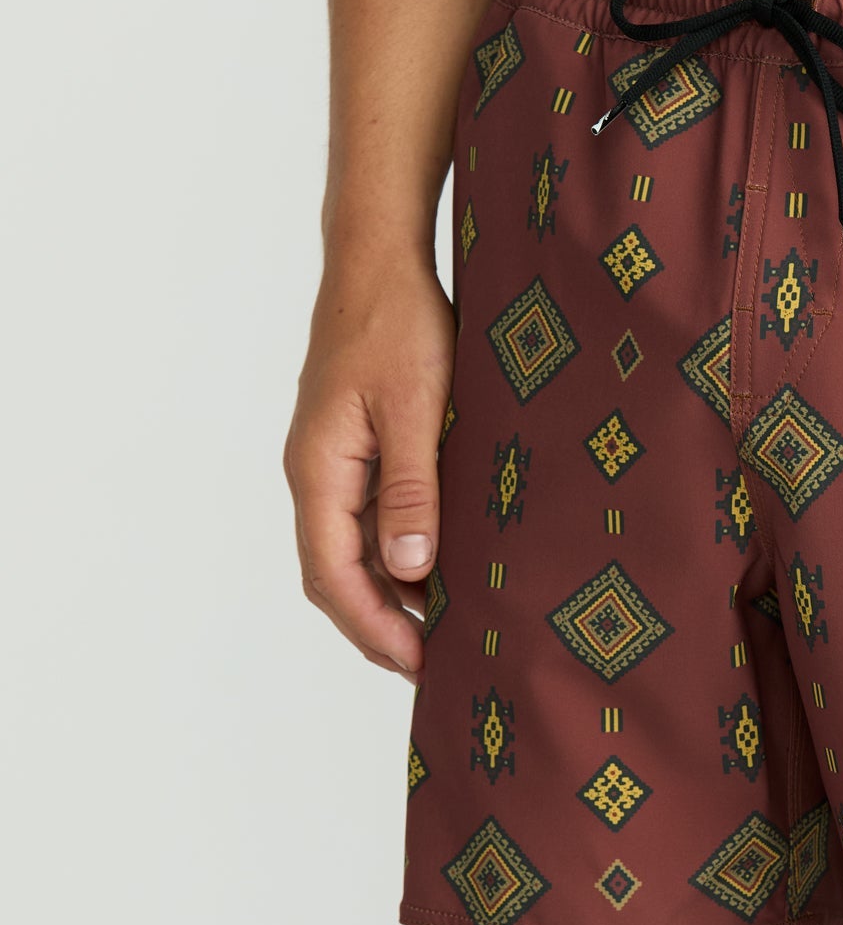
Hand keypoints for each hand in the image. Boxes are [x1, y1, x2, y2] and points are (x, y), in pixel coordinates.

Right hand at [285, 251, 454, 674]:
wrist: (381, 260)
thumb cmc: (398, 324)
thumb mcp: (414, 410)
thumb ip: (411, 491)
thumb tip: (407, 570)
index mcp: (319, 470)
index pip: (332, 574)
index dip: (372, 627)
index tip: (418, 662)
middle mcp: (317, 475)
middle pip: (334, 575)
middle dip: (378, 626)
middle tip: (433, 664)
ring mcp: (335, 463)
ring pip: (352, 552)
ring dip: (389, 596)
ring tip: (443, 630)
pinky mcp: (359, 449)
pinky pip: (370, 520)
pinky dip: (399, 556)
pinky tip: (441, 571)